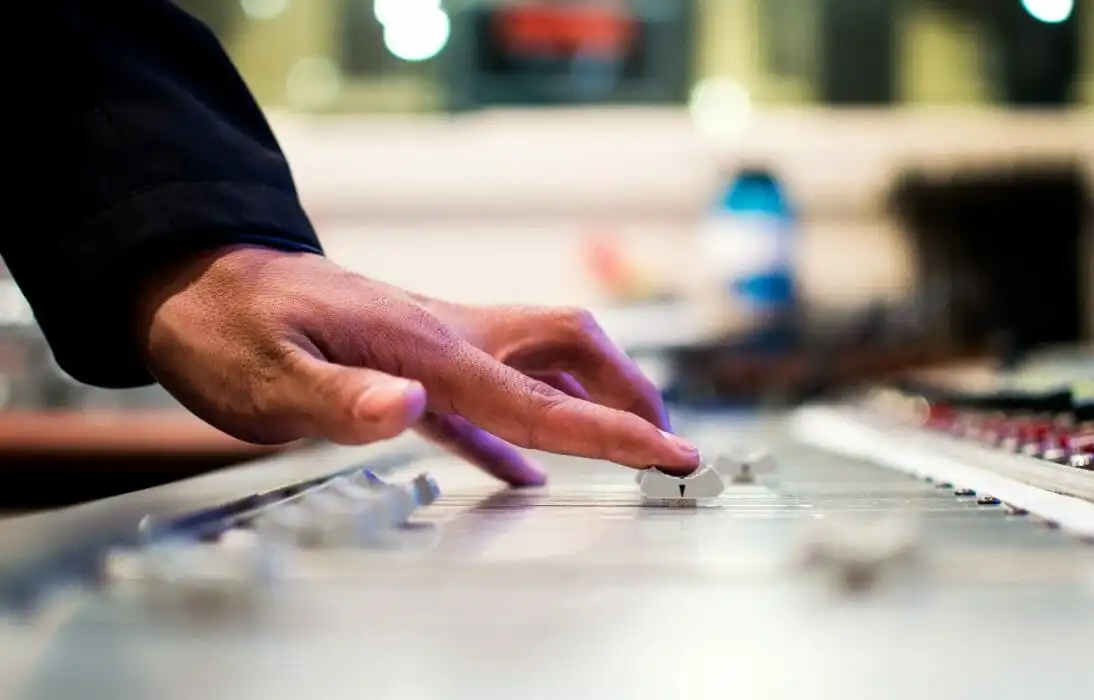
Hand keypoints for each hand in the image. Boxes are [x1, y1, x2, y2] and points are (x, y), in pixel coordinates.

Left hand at [135, 245, 699, 485]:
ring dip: (589, 397)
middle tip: (663, 436)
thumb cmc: (226, 328)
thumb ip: (340, 397)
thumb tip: (412, 405)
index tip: (671, 452)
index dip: (611, 429)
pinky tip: (525, 466)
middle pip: (567, 348)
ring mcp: (433, 344)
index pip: (537, 399)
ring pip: (539, 361)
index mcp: (425, 347)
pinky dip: (520, 430)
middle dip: (625, 390)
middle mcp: (446, 337)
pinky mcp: (410, 360)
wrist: (196, 279)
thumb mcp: (264, 376)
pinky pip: (486, 396)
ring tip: (623, 438)